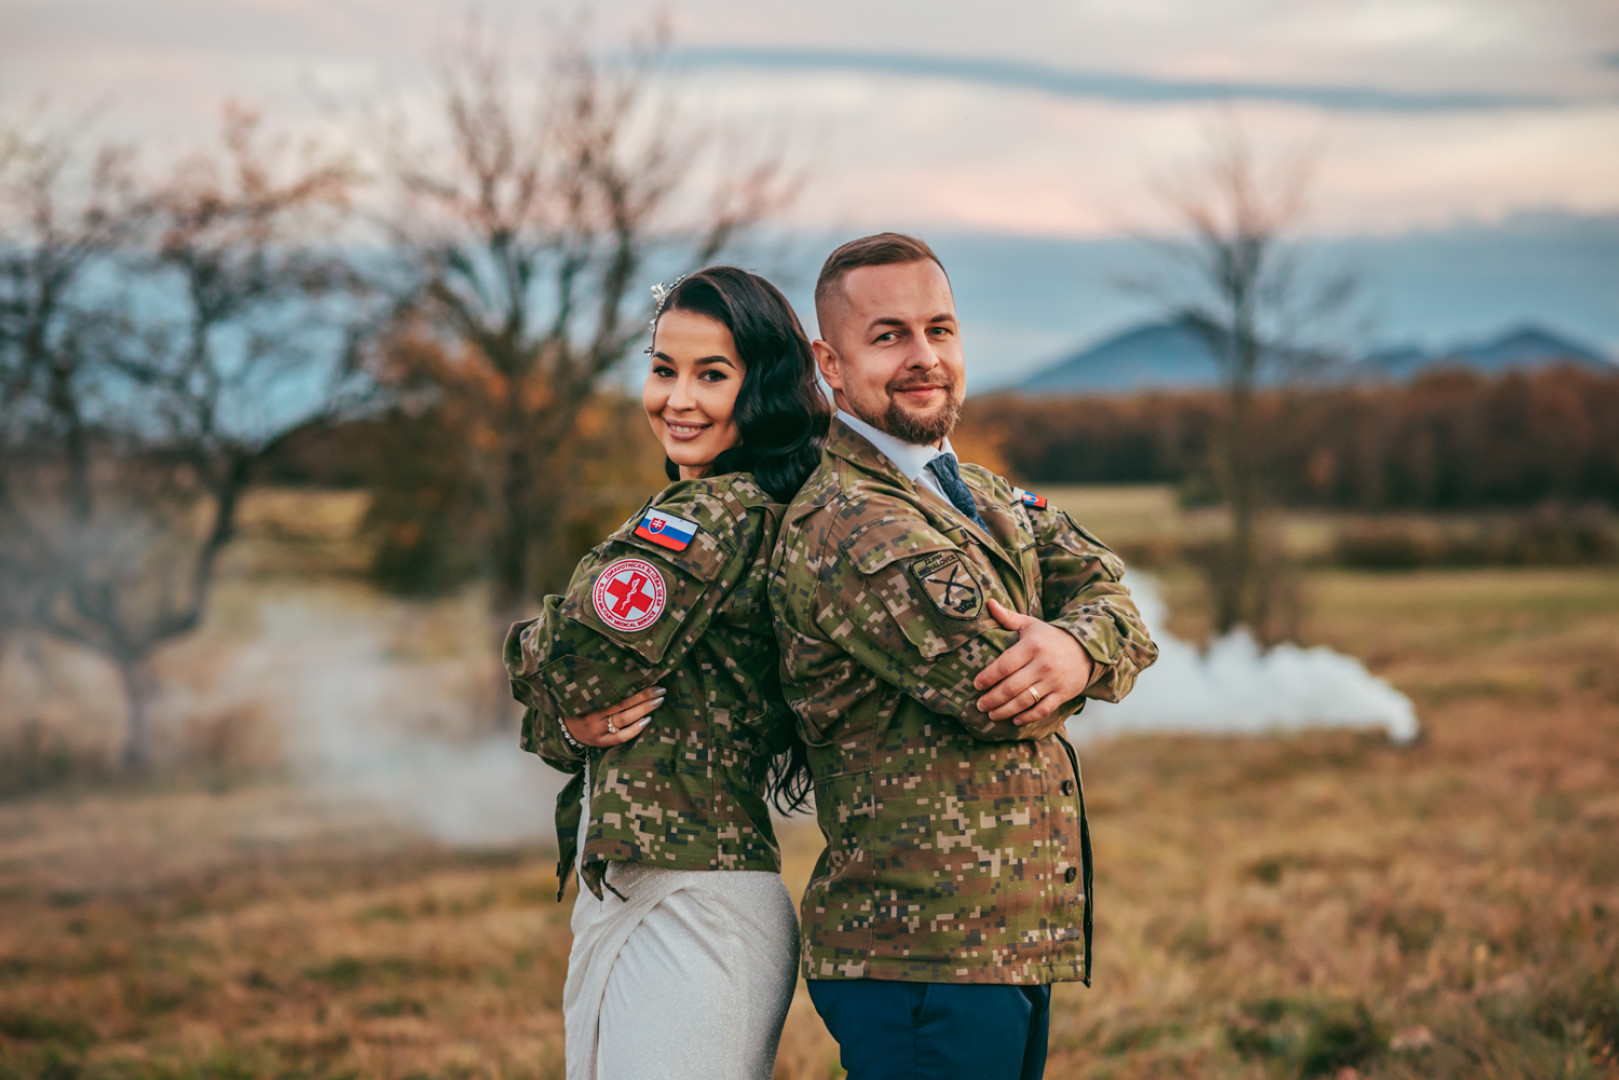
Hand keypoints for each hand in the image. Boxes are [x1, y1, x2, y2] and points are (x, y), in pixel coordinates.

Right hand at [565, 686, 664, 747]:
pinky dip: (634, 730)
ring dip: (643, 711)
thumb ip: (600, 687)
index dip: (636, 690)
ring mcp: (598, 732)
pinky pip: (620, 738)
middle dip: (644, 699)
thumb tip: (627, 673)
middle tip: (661, 691)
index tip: (653, 682)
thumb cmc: (576, 706)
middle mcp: (594, 718)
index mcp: (589, 702)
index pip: (617, 696)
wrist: (562, 728)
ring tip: (658, 702)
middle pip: (623, 708)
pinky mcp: (601, 742)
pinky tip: (647, 721)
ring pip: (624, 721)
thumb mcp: (583, 695)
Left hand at [973, 599, 1094, 725]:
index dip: (988, 677)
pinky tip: (1015, 720)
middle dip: (992, 698)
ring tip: (991, 714)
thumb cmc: (1051, 637)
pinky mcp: (1062, 694)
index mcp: (1032, 646)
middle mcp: (1042, 664)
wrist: (1086, 648)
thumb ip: (1008, 617)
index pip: (1004, 665)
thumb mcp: (1031, 624)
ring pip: (1025, 700)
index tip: (976, 685)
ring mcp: (1053, 681)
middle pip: (1012, 686)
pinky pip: (1043, 709)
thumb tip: (988, 602)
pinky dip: (1028, 717)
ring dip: (1005, 710)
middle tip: (979, 705)